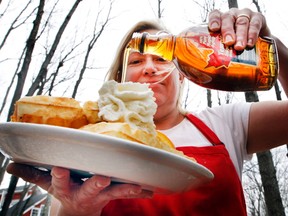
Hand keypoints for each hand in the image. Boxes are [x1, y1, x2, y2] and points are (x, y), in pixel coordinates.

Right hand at [6, 163, 152, 215]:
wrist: (78, 211)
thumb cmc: (64, 190)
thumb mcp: (47, 184)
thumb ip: (31, 174)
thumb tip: (9, 167)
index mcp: (66, 188)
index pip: (59, 180)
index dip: (59, 175)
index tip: (60, 166)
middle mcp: (83, 193)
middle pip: (89, 188)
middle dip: (95, 184)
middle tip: (102, 178)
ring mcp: (100, 196)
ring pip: (112, 192)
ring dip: (124, 189)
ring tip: (137, 187)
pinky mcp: (112, 195)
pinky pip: (125, 193)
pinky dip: (137, 192)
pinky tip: (150, 190)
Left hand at [208, 8, 270, 49]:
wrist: (259, 44)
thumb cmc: (235, 48)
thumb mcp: (226, 48)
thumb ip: (218, 54)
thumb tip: (209, 74)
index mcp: (221, 20)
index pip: (215, 15)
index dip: (214, 20)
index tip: (214, 29)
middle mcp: (232, 16)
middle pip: (228, 19)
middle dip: (227, 31)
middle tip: (228, 42)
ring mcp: (245, 15)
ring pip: (241, 22)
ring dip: (240, 35)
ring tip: (239, 47)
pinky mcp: (258, 18)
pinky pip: (255, 24)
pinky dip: (252, 34)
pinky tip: (250, 43)